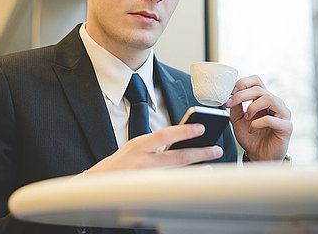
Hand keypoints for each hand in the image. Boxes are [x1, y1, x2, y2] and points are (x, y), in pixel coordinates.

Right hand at [86, 124, 222, 173]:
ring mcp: (147, 177)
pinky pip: (172, 185)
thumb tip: (180, 138)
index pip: (165, 134)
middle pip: (177, 156)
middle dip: (199, 152)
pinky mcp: (149, 189)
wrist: (101, 181)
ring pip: (178, 173)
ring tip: (210, 165)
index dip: (184, 131)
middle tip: (215, 149)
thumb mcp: (135, 145)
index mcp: (140, 144)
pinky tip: (194, 180)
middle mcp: (144, 160)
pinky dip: (184, 181)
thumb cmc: (120, 162)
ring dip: (196, 169)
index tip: (201, 128)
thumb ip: (155, 143)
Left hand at [225, 75, 292, 160]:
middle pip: (260, 88)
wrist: (258, 156)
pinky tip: (252, 129)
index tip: (229, 92)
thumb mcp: (237, 119)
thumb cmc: (250, 137)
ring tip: (246, 117)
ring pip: (269, 98)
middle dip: (242, 94)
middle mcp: (275, 103)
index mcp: (263, 99)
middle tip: (230, 103)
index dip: (243, 83)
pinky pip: (271, 119)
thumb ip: (235, 105)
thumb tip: (230, 93)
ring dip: (252, 107)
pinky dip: (257, 123)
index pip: (256, 80)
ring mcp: (283, 114)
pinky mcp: (286, 127)